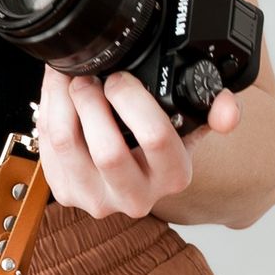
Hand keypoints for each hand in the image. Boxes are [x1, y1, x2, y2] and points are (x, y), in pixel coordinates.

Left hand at [36, 64, 234, 216]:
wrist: (135, 167)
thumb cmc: (158, 138)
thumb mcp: (191, 122)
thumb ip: (215, 108)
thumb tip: (228, 110)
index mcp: (174, 176)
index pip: (156, 138)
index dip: (132, 99)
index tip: (119, 77)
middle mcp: (137, 196)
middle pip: (108, 150)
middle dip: (92, 101)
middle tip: (89, 76)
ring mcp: (98, 199)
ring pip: (68, 145)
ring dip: (62, 102)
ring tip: (69, 79)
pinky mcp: (66, 193)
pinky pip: (47, 148)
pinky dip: (47, 113)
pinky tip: (57, 96)